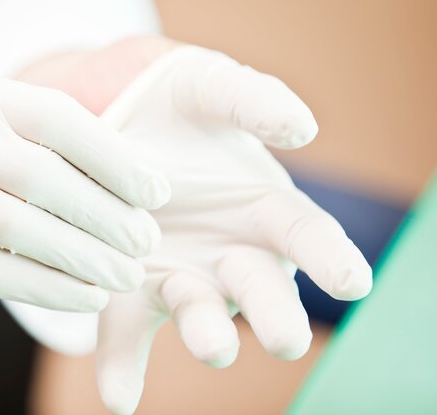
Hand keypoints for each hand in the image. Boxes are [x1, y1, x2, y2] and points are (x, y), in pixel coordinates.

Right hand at [0, 62, 170, 311]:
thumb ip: (16, 139)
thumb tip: (115, 174)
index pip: (55, 115)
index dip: (116, 157)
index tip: (156, 192)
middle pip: (45, 174)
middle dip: (108, 214)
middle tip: (146, 242)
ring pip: (23, 226)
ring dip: (86, 257)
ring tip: (126, 275)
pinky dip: (49, 287)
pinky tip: (84, 298)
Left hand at [94, 46, 372, 413]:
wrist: (118, 121)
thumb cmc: (182, 107)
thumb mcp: (216, 88)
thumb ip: (255, 100)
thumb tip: (302, 128)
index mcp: (265, 211)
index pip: (309, 237)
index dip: (332, 257)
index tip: (353, 280)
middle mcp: (230, 254)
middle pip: (260, 289)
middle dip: (274, 315)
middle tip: (281, 338)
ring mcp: (181, 274)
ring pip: (198, 312)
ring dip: (206, 334)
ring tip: (211, 347)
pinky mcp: (130, 287)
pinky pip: (127, 331)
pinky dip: (123, 366)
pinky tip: (118, 397)